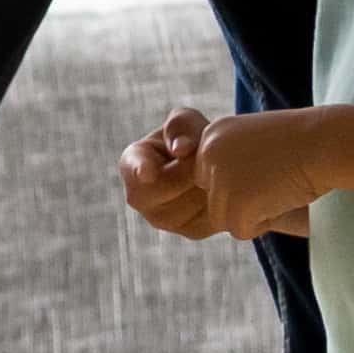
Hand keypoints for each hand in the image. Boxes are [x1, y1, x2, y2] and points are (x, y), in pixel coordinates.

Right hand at [117, 106, 218, 239]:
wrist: (212, 164)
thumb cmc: (191, 137)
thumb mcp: (185, 121)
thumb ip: (180, 126)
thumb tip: (182, 150)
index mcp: (131, 163)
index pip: (132, 167)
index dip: (141, 169)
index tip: (148, 173)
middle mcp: (139, 197)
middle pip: (167, 189)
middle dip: (191, 171)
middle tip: (207, 157)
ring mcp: (162, 219)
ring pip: (191, 205)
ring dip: (208, 186)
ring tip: (212, 171)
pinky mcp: (190, 231)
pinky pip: (210, 217)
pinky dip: (221, 202)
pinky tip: (221, 187)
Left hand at [169, 107, 333, 242]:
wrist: (326, 144)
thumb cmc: (302, 143)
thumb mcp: (257, 143)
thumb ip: (234, 162)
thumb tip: (225, 194)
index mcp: (213, 134)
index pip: (208, 177)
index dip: (238, 184)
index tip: (264, 174)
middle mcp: (208, 154)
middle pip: (214, 199)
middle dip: (242, 201)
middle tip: (273, 184)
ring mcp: (220, 179)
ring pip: (224, 217)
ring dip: (252, 213)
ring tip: (278, 191)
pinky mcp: (235, 204)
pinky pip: (240, 230)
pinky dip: (263, 224)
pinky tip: (281, 200)